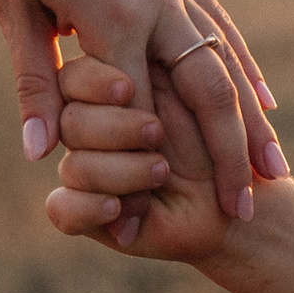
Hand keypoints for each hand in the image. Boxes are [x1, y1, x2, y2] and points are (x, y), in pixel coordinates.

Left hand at [0, 0, 284, 219]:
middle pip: (207, 91)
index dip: (167, 164)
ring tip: (276, 166)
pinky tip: (260, 93)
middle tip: (251, 208)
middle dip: (232, 155)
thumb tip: (42, 155)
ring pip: (225, 57)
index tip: (181, 213)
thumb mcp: (7, 7)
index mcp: (111, 12)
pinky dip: (242, 63)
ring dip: (252, 117)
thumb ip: (34, 82)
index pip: (146, 107)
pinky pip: (217, 20)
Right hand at [46, 52, 236, 266]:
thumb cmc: (219, 148)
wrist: (233, 204)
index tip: (127, 89)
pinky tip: (117, 208)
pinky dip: (89, 208)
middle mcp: (88, 133)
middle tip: (156, 132)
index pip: (73, 80)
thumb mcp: (195, 105)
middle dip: (116, 129)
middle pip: (70, 123)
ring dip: (120, 171)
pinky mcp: (82, 212)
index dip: (94, 82)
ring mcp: (84, 172)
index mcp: (106, 94)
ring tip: (161, 172)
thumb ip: (152, 82)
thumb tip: (112, 80)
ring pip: (72, 166)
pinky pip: (60, 209)